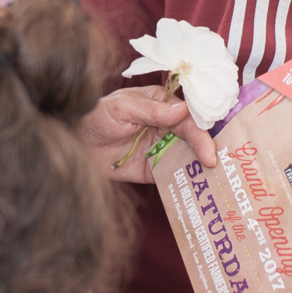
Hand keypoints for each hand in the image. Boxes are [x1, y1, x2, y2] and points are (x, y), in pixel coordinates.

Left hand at [76, 85, 216, 182]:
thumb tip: (182, 110)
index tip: (207, 144)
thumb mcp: (121, 107)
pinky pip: (176, 175)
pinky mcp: (156, 169)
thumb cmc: (96, 116)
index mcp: (162, 104)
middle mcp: (168, 125)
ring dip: (201, 166)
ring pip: (189, 156)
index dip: (200, 129)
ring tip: (214, 177)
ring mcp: (163, 148)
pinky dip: (187, 181)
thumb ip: (150, 110)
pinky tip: (198, 188)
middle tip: (212, 162)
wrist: (76, 144)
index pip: (188, 116)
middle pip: (193, 136)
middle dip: (205, 148)